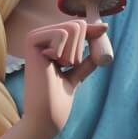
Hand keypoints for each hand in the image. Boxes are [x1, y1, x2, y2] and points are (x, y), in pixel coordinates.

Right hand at [21, 19, 106, 138]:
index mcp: (50, 41)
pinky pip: (62, 33)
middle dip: (81, 49)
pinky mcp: (31, 40)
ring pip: (72, 28)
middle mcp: (41, 35)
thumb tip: (103, 29)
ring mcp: (35, 36)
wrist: (47, 114)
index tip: (106, 28)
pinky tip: (50, 65)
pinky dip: (63, 53)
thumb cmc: (60, 95)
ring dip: (73, 54)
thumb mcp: (79, 70)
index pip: (78, 26)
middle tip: (66, 67)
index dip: (92, 29)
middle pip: (78, 25)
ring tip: (58, 68)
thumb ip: (88, 54)